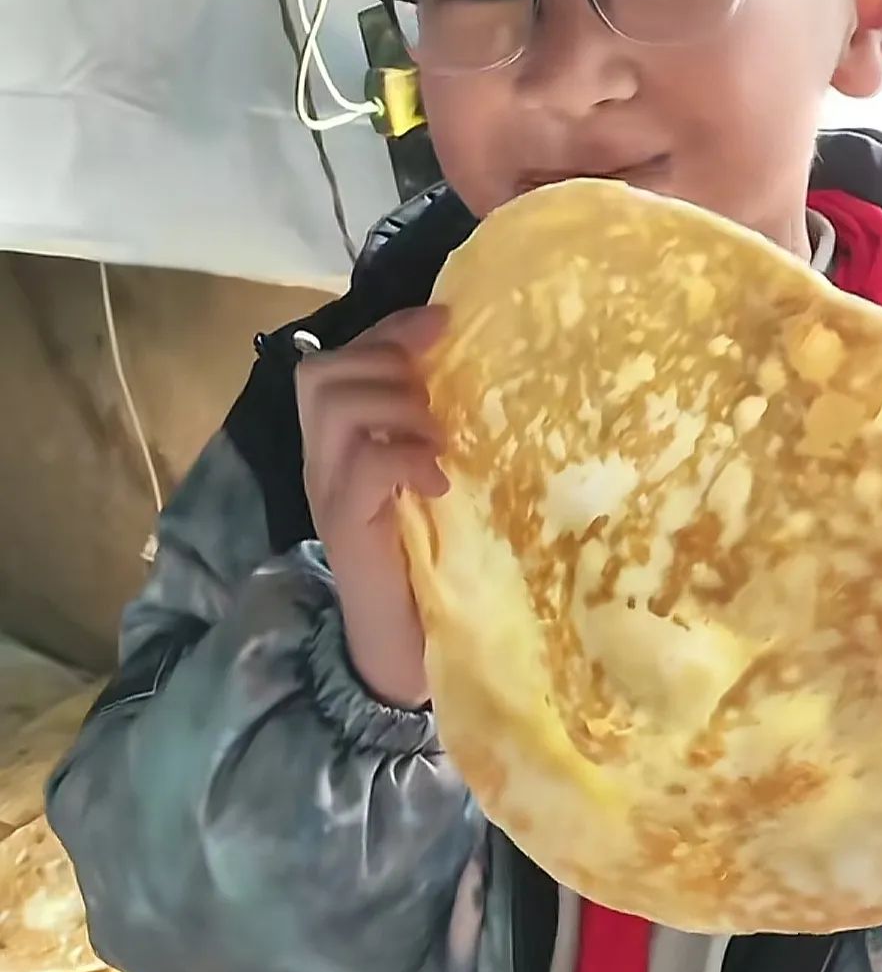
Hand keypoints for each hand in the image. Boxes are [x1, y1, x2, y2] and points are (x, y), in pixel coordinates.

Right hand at [297, 307, 448, 708]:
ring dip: (397, 408)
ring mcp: (327, 493)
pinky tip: (437, 483)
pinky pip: (365, 466)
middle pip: (319, 372)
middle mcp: (321, 461)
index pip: (336, 359)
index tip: (444, 321)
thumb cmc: (426, 565)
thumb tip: (472, 375)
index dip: (388, 330)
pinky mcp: (347, 528)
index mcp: (338, 445)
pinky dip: (405, 459)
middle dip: (384, 362)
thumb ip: (430, 434)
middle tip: (433, 399)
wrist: (400, 650)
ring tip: (436, 441)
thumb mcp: (430, 482)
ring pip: (335, 406)